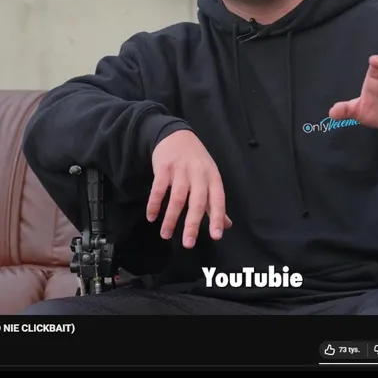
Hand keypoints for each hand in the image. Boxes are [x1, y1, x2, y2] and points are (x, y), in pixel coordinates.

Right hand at [147, 131, 231, 247]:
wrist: (176, 134)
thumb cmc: (196, 161)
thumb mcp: (210, 177)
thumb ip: (215, 202)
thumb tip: (226, 225)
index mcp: (213, 177)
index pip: (218, 200)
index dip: (217, 218)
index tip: (216, 236)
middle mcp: (198, 174)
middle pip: (197, 201)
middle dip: (192, 224)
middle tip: (188, 243)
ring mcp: (181, 170)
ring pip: (177, 198)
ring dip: (170, 218)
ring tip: (165, 235)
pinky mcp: (164, 167)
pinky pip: (158, 188)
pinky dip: (154, 204)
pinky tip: (152, 217)